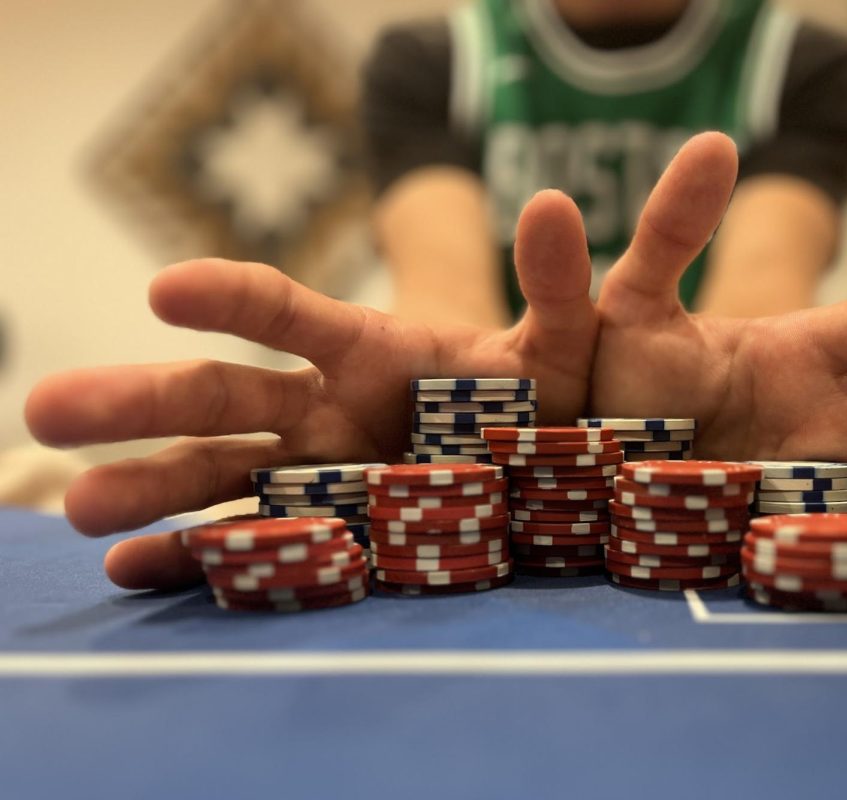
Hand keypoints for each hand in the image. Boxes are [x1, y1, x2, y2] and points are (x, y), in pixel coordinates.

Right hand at [24, 192, 598, 588]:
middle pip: (220, 396)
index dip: (231, 298)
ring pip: (213, 473)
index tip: (166, 289)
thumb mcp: (554, 350)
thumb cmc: (532, 402)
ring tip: (77, 507)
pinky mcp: (317, 536)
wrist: (532, 473)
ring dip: (145, 486)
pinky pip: (246, 546)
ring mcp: (311, 478)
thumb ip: (555, 288)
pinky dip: (193, 558)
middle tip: (48, 407)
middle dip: (140, 400)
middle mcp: (320, 411)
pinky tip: (132, 568)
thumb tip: (558, 203)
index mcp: (367, 353)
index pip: (288, 314)